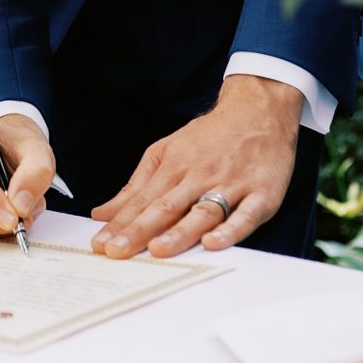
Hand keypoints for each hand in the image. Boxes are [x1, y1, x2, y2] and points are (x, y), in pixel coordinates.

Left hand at [91, 75, 300, 258]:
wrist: (258, 111)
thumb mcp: (167, 151)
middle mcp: (200, 176)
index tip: (100, 245)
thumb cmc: (210, 136)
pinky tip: (212, 242)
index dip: (121, 224)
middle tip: (117, 251)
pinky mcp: (261, 194)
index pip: (143, 200)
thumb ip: (136, 185)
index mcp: (175, 166)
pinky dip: (229, 230)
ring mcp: (231, 184)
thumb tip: (102, 212)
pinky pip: (245, 215)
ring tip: (158, 250)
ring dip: (180, 232)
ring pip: (202, 211)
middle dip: (140, 230)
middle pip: (166, 207)